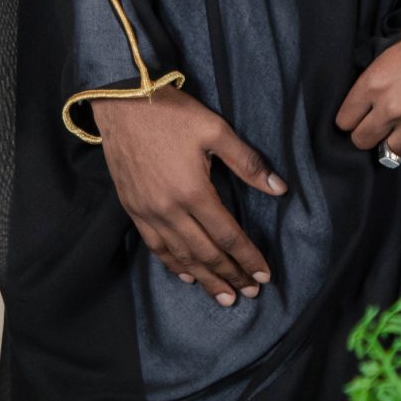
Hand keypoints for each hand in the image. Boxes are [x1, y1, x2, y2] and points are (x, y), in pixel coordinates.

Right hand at [91, 87, 285, 306]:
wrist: (121, 104)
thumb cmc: (172, 113)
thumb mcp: (216, 130)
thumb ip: (248, 163)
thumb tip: (280, 189)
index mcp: (194, 192)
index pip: (228, 235)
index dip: (247, 258)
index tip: (264, 275)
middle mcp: (169, 210)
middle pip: (205, 253)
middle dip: (229, 275)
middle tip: (249, 293)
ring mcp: (148, 212)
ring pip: (180, 256)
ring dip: (203, 279)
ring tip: (223, 296)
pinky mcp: (133, 209)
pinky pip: (155, 246)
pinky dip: (172, 264)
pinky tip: (185, 275)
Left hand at [335, 12, 400, 159]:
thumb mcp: (394, 47)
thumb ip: (378, 77)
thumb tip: (367, 98)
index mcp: (375, 83)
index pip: (345, 120)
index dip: (353, 118)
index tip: (361, 117)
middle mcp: (392, 106)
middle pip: (363, 140)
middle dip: (370, 134)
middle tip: (382, 127)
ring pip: (394, 150)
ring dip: (400, 139)